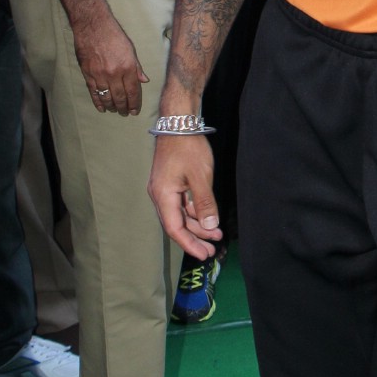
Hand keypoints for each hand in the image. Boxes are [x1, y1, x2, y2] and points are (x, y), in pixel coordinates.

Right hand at [72, 11, 145, 114]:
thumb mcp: (130, 49)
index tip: (134, 111)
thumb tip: (144, 81)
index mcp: (127, 67)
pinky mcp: (88, 74)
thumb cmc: (114, 35)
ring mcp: (100, 75)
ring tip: (115, 110)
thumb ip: (137, 67)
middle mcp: (114, 73)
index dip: (134, 104)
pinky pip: (94, 92)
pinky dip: (98, 102)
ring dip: (112, 106)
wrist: (93, 26)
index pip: (133, 91)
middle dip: (123, 108)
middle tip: (125, 113)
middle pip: (120, 97)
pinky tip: (102, 108)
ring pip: (107, 97)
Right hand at [148, 132, 222, 260]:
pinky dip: (195, 212)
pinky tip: (208, 218)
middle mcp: (160, 195)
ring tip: (216, 235)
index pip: (174, 228)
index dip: (189, 244)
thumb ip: (204, 204)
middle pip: (176, 224)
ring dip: (197, 225)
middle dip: (195, 238)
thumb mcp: (200, 177)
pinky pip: (182, 204)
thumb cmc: (188, 148)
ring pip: (180, 214)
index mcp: (163, 195)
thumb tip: (210, 227)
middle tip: (212, 250)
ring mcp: (165, 189)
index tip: (203, 254)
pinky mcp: (171, 182)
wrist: (179, 122)